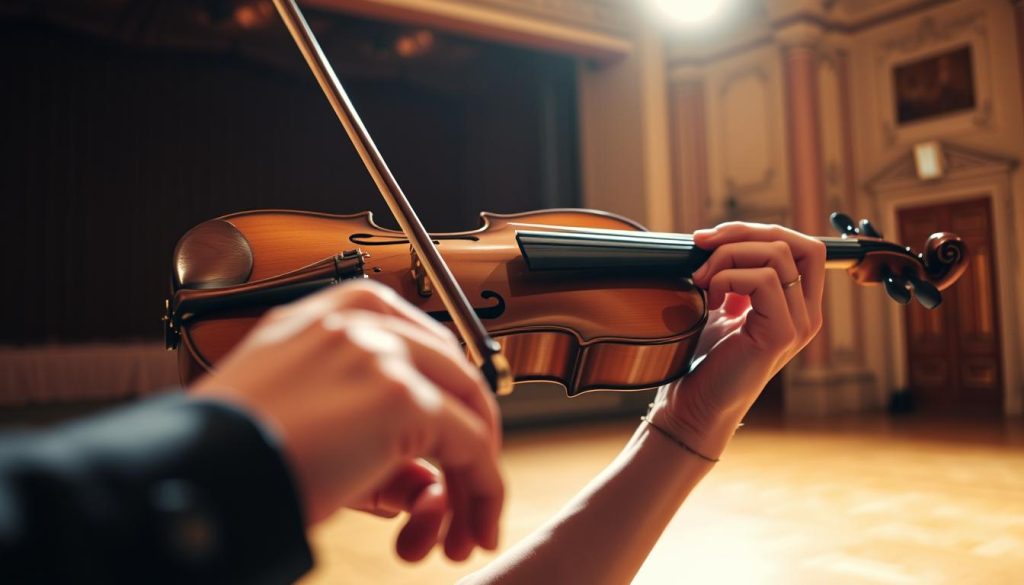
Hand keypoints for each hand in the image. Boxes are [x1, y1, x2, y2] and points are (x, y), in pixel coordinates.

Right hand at [191, 280, 503, 560]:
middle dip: (466, 449)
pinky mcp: (403, 398)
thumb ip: (367, 433)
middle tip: (462, 505)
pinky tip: (463, 531)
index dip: (446, 401)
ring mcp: (385, 355)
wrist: (200, 472)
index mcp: (334, 315)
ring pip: (469, 413)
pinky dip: (482, 492)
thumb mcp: (304, 417)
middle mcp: (363, 324)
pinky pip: (472, 447)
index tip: (454, 446)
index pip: (423, 346)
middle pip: (455, 377)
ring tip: (455, 536)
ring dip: (473, 483)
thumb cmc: (234, 449)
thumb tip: (425, 482)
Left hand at [649, 223, 825, 458]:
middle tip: (701, 245)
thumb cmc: (702, 359)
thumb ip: (734, 273)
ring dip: (726, 258)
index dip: (756, 230)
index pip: (801, 245)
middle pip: (795, 242)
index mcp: (796, 303)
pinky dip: (727, 280)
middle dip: (742, 233)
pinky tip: (710, 302)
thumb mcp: (722, 304)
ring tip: (701, 281)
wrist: (694, 406)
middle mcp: (805, 312)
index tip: (711, 238)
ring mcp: (799, 323)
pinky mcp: (782, 334)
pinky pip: (763, 280)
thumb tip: (722, 236)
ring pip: (776, 255)